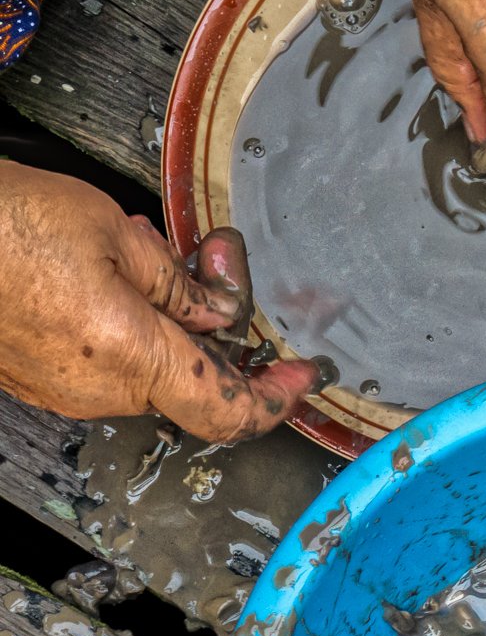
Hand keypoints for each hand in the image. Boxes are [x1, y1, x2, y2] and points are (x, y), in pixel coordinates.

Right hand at [0, 165, 321, 440]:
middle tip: (213, 260)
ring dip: (165, 318)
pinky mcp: (34, 377)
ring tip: (140, 250)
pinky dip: (124, 324)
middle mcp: (96, 390)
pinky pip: (101, 362)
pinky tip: (101, 271)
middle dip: (215, 325)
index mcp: (131, 357)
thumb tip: (221, 311)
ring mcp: (59, 389)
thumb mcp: (114, 234)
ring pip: (146, 367)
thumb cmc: (2, 224)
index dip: (279, 399)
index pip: (231, 411)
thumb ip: (180, 284)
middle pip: (191, 379)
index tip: (306, 376)